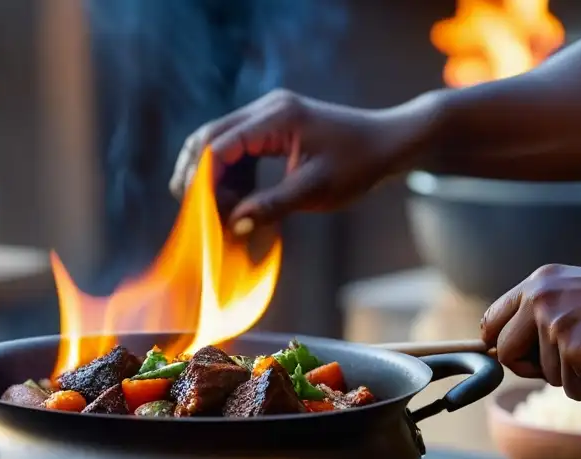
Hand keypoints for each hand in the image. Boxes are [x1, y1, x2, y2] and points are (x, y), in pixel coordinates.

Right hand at [169, 89, 436, 233]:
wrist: (388, 143)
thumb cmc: (358, 164)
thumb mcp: (315, 191)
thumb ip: (271, 207)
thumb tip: (233, 226)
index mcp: (277, 117)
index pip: (218, 145)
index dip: (201, 180)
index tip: (197, 213)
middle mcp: (267, 108)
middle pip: (207, 137)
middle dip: (195, 176)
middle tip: (192, 212)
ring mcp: (268, 114)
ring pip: (218, 143)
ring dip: (211, 177)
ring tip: (213, 212)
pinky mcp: (271, 127)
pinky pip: (236, 148)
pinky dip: (229, 175)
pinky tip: (234, 202)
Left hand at [481, 264, 580, 400]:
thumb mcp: (573, 292)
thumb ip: (540, 311)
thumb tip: (499, 344)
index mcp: (538, 283)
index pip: (492, 319)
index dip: (496, 345)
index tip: (513, 358)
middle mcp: (540, 300)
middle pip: (504, 352)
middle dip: (526, 369)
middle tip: (558, 369)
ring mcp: (554, 324)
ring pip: (542, 374)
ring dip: (570, 377)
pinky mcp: (572, 350)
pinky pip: (569, 389)